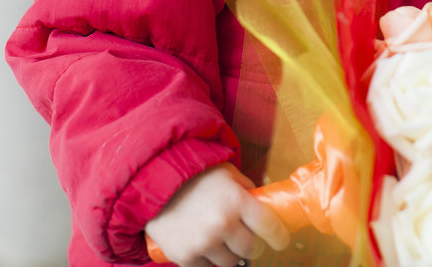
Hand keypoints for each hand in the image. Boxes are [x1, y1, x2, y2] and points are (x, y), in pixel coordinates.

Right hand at [144, 163, 289, 266]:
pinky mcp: (185, 256)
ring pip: (230, 262)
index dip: (279, 237)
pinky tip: (200, 242)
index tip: (280, 241)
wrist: (151, 181)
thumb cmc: (192, 175)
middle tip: (243, 237)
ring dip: (228, 253)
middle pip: (251, 250)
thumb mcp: (226, 173)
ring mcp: (203, 243)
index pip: (270, 228)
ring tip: (217, 237)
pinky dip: (206, 258)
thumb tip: (265, 208)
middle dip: (250, 244)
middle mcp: (222, 224)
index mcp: (237, 201)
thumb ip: (246, 190)